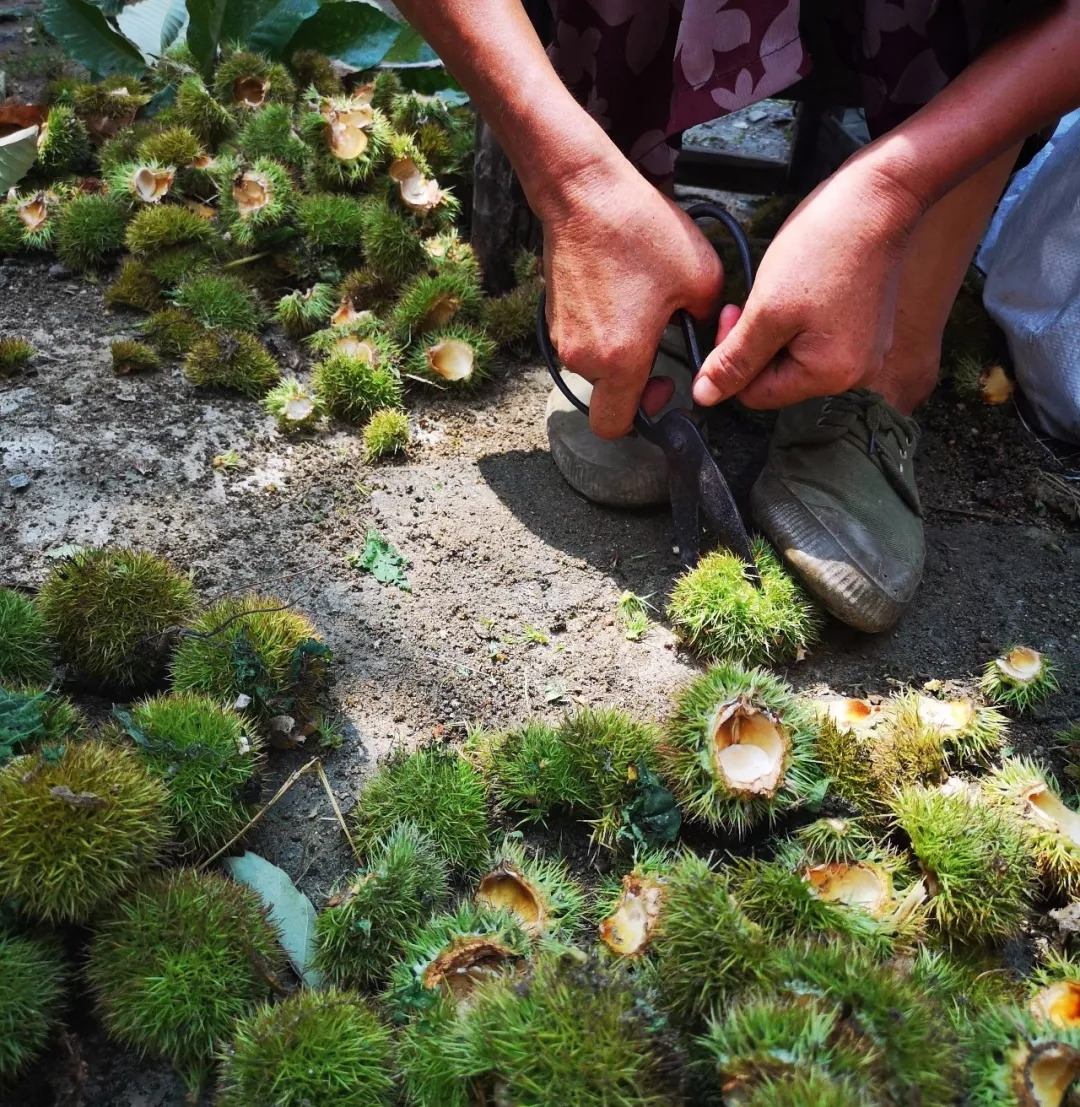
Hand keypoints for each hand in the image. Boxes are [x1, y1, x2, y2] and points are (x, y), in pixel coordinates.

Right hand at [542, 158, 722, 437]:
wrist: (582, 193)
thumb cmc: (638, 231)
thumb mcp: (701, 276)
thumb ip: (710, 320)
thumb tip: (706, 332)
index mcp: (619, 359)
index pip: (615, 426)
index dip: (643, 419)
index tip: (664, 389)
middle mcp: (583, 357)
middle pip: (608, 396)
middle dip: (635, 384)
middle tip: (658, 350)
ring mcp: (563, 337)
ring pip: (596, 368)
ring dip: (620, 353)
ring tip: (643, 311)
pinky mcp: (555, 316)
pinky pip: (583, 341)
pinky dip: (603, 331)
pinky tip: (622, 294)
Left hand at [692, 160, 925, 409]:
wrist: (877, 197)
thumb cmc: (823, 249)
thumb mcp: (766, 310)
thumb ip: (734, 360)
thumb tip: (705, 398)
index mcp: (831, 376)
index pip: (756, 395)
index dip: (732, 362)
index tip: (731, 316)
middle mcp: (855, 374)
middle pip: (778, 378)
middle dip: (755, 343)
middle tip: (749, 301)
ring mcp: (865, 352)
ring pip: (794, 356)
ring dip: (775, 329)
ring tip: (780, 290)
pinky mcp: (866, 329)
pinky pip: (816, 338)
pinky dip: (798, 319)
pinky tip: (801, 287)